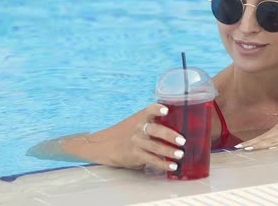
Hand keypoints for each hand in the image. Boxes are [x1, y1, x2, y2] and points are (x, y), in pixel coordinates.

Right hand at [28, 104, 186, 171]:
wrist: (96, 147)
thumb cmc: (120, 132)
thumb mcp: (132, 122)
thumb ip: (150, 119)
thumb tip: (170, 113)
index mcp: (136, 118)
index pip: (148, 110)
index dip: (156, 110)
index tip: (164, 109)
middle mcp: (133, 129)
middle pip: (153, 129)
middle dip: (168, 134)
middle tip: (181, 140)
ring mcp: (131, 143)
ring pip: (152, 147)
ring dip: (167, 151)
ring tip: (180, 155)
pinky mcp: (130, 157)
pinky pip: (148, 161)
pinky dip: (161, 165)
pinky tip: (171, 168)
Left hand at [235, 115, 277, 150]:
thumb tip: (272, 143)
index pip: (264, 136)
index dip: (252, 141)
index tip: (240, 146)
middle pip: (266, 138)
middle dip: (252, 144)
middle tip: (239, 148)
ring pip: (274, 141)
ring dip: (261, 145)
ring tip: (250, 149)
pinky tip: (272, 149)